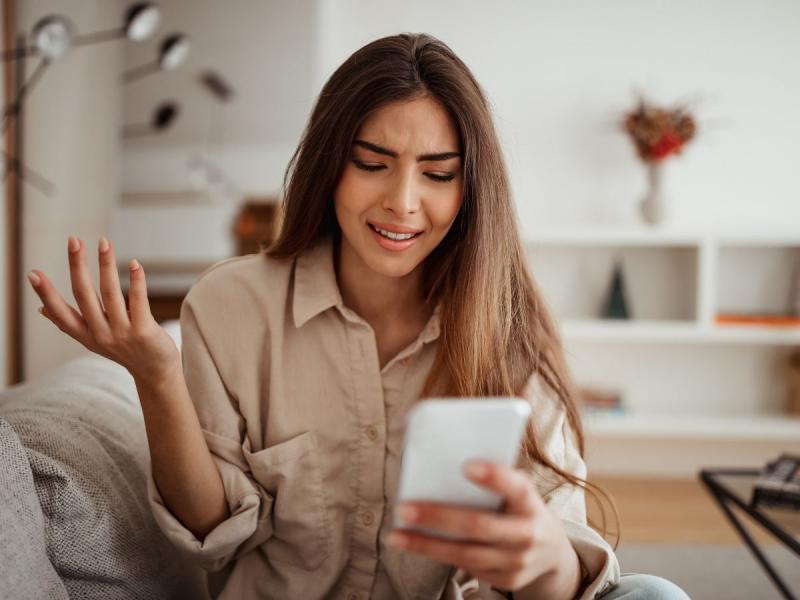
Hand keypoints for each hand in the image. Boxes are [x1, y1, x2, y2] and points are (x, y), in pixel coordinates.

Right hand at [27, 235, 180, 384]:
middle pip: (84, 295)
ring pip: (111, 294)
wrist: (155, 373)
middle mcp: (100, 334)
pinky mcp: (144, 332)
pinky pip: (139, 302)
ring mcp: (122, 333)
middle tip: (73, 240)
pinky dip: (137, 281)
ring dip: (106, 265)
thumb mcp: (93, 339)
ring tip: (104, 242)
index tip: (33, 273)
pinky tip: (135, 264)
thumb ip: (71, 322)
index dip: (46, 294)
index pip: (60, 312)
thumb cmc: (124, 350)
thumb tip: (42, 309)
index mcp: (85, 334)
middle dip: (77, 266)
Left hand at [387, 460, 578, 593]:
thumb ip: (494, 482)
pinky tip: (415, 544)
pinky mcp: (505, 579)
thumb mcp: (519, 491)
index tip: (467, 466)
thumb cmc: (521, 509)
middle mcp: (528, 533)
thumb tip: (444, 468)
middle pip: (478, 525)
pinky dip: (437, 554)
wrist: (551, 552)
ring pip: (465, 553)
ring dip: (426, 544)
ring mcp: (517, 561)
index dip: (494, 477)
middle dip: (437, 517)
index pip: (516, 487)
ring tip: (396, 535)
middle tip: (404, 508)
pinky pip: (466, 566)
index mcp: (530, 502)